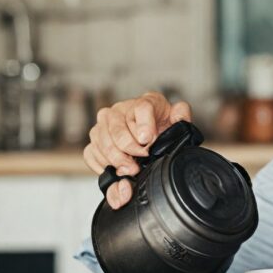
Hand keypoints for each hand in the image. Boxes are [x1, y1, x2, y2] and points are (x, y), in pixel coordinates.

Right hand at [83, 91, 191, 208]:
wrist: (149, 136)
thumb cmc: (161, 128)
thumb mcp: (175, 121)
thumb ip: (181, 115)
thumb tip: (179, 116)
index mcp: (144, 102)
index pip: (142, 108)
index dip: (144, 125)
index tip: (147, 140)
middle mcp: (120, 110)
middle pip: (118, 128)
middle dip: (129, 149)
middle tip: (139, 162)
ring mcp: (104, 124)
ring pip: (102, 141)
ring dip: (116, 159)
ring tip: (130, 169)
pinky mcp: (95, 139)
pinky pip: (91, 152)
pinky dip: (102, 164)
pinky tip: (115, 170)